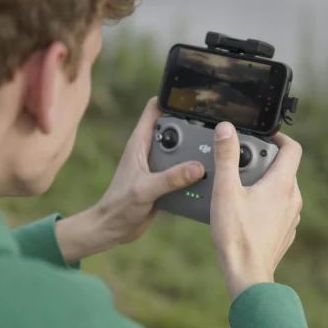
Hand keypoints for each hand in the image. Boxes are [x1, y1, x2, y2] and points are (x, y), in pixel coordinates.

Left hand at [55, 98, 204, 261]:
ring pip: (182, 149)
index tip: (192, 99)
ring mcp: (158, 165)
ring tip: (214, 153)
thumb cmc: (119, 206)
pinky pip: (184, 170)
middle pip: (175, 127)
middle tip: (212, 130)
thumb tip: (197, 168)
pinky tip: (207, 176)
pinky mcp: (165, 180)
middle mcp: (149, 150)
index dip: (171, 99)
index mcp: (139, 143)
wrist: (113, 229)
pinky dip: (195, 171)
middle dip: (192, 126)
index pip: (154, 108)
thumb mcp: (146, 189)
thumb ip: (171, 178)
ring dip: (196, 151)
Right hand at [210, 122, 302, 300]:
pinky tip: (246, 212)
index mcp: (282, 184)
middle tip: (241, 164)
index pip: (293, 148)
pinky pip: (279, 209)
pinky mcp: (285, 232)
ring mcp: (291, 217)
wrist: (247, 274)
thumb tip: (227, 129)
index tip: (265, 136)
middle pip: (285, 169)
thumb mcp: (226, 190)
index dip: (279, 137)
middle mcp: (293, 199)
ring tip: (240, 188)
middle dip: (264, 162)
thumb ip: (226, 157)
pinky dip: (266, 203)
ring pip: (282, 189)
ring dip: (265, 183)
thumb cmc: (237, 235)